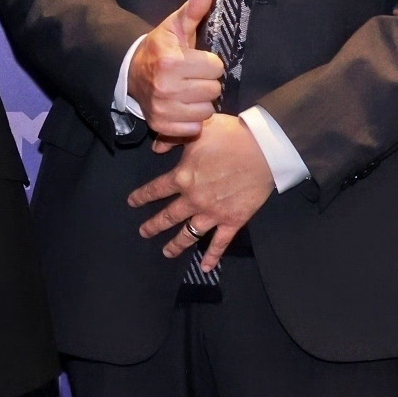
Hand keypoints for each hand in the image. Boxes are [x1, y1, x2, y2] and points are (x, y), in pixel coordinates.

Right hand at [126, 0, 222, 140]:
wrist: (130, 73)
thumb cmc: (159, 48)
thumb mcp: (174, 27)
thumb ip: (193, 11)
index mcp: (171, 61)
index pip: (216, 67)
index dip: (210, 62)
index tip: (197, 60)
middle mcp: (166, 87)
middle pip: (214, 90)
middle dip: (207, 82)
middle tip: (193, 76)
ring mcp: (163, 108)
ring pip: (207, 109)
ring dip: (201, 101)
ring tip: (189, 91)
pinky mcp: (161, 125)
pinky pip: (194, 127)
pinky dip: (192, 120)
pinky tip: (183, 107)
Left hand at [128, 112, 274, 268]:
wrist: (265, 148)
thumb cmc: (232, 135)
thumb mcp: (197, 129)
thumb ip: (172, 138)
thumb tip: (156, 148)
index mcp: (182, 177)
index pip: (155, 190)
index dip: (142, 197)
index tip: (132, 203)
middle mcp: (193, 199)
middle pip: (168, 216)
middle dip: (153, 226)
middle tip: (143, 232)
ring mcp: (213, 213)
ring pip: (189, 233)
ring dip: (176, 244)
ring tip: (166, 252)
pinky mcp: (233, 220)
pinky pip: (220, 242)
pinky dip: (212, 256)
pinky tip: (204, 267)